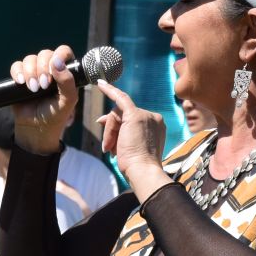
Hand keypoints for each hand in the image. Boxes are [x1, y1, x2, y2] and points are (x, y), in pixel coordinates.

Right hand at [5, 47, 79, 153]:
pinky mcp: (20, 78)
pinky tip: (21, 83)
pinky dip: (17, 72)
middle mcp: (49, 69)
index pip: (63, 52)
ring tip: (33, 89)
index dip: (58, 56)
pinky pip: (16, 66)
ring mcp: (34, 72)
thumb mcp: (68, 101)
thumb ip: (68, 81)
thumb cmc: (55, 115)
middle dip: (43, 68)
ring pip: (29, 59)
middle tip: (44, 86)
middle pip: (45, 54)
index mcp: (65, 72)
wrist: (36, 129)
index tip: (54, 69)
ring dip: (30, 72)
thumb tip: (57, 61)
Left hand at [95, 81, 171, 201]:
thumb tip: (101, 119)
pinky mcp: (135, 115)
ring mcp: (145, 114)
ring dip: (110, 133)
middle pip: (122, 116)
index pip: (131, 120)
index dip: (117, 126)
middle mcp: (153, 117)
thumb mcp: (129, 145)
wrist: (143, 170)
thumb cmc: (136, 164)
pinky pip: (120, 98)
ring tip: (110, 149)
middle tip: (107, 147)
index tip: (112, 135)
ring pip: (117, 115)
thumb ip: (120, 132)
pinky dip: (109, 90)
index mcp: (155, 125)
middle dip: (111, 131)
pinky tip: (100, 84)